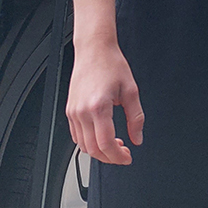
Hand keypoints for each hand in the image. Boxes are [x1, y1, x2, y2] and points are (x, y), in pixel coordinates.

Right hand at [67, 42, 143, 164]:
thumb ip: (136, 117)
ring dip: (99, 151)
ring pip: (83, 146)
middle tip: (123, 154)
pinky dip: (88, 143)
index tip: (127, 157)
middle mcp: (82, 111)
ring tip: (115, 144)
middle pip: (93, 149)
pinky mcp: (70, 110)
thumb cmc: (111, 64)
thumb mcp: (131, 90)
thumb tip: (137, 138)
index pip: (105, 144)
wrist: (94, 49)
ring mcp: (73, 112)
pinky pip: (76, 136)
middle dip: (110, 157)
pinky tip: (102, 136)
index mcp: (98, 107)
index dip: (117, 156)